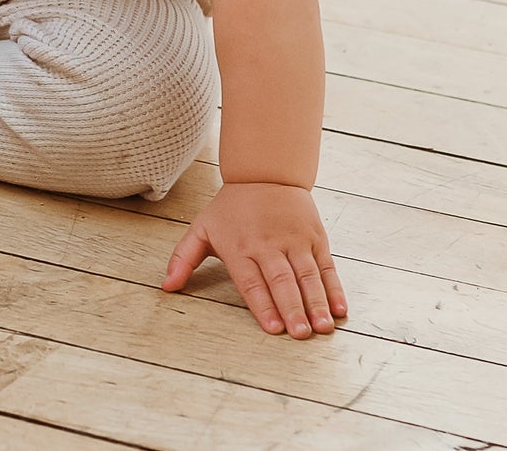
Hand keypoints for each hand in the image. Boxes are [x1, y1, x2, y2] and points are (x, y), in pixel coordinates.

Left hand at [161, 181, 346, 337]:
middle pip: (282, 280)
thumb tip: (166, 287)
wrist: (265, 172)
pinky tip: (340, 309)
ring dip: (316, 303)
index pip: (252, 281)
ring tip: (322, 328)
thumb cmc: (231, 207)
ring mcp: (294, 240)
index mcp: (240, 246)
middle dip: (292, 308)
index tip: (273, 328)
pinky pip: (326, 267)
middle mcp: (269, 245)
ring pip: (307, 276)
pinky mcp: (314, 238)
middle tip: (301, 334)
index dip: (263, 304)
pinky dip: (335, 288)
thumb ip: (184, 258)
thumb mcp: (202, 227)